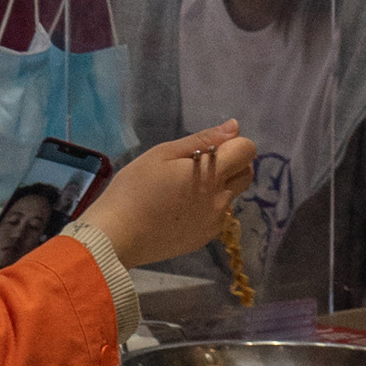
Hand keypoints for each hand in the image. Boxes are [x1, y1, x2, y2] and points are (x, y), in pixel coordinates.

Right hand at [90, 124, 255, 269]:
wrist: (118, 235)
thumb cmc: (135, 188)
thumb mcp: (163, 154)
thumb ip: (203, 140)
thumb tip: (234, 127)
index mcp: (212, 175)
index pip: (247, 151)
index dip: (234, 144)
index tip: (211, 148)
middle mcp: (221, 200)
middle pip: (246, 174)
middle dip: (232, 164)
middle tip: (200, 164)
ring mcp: (214, 223)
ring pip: (231, 196)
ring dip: (219, 186)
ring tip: (184, 188)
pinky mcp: (204, 239)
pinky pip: (217, 216)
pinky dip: (208, 206)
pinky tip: (181, 208)